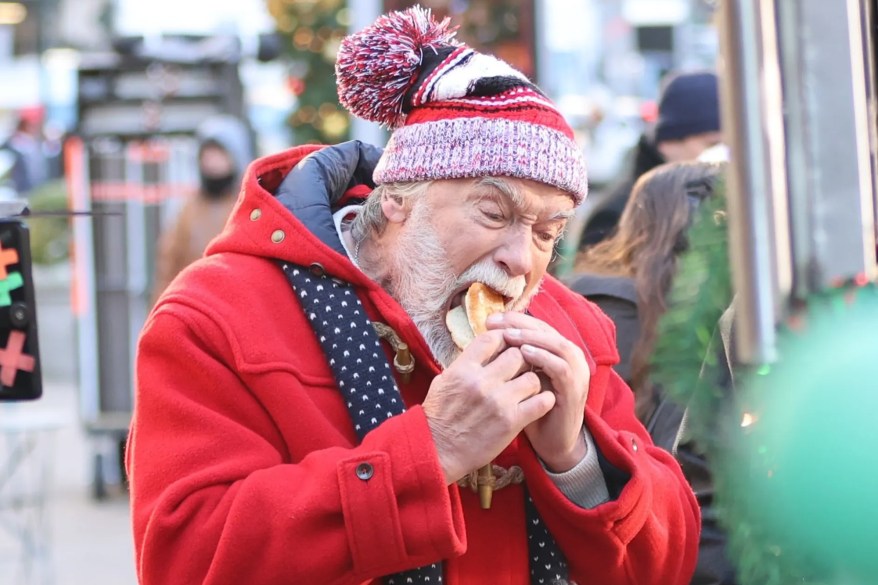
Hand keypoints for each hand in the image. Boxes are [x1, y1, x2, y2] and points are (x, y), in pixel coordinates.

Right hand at [422, 330, 555, 483]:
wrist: (437, 450)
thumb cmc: (439, 416)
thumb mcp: (443, 381)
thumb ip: (465, 364)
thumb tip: (483, 349)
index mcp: (463, 369)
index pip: (492, 338)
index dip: (503, 340)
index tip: (505, 348)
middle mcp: (481, 381)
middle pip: (517, 354)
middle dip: (521, 361)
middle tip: (520, 371)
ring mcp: (498, 401)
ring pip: (532, 377)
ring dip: (532, 382)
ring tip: (527, 390)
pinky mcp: (511, 422)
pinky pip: (541, 402)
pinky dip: (544, 401)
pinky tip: (537, 404)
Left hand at [486, 312, 590, 472]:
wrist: (552, 442)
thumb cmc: (531, 409)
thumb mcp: (519, 379)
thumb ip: (510, 359)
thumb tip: (485, 338)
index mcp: (555, 350)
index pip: (535, 326)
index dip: (513, 320)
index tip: (489, 320)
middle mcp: (569, 356)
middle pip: (545, 329)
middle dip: (519, 324)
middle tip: (496, 323)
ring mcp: (576, 371)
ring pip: (555, 343)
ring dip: (531, 338)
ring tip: (508, 335)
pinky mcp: (574, 389)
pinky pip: (561, 367)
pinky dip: (543, 358)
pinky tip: (524, 354)